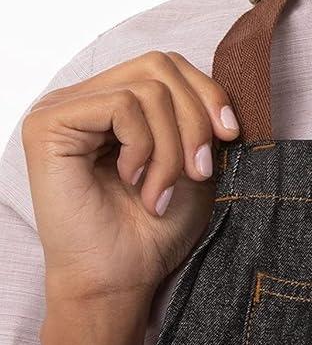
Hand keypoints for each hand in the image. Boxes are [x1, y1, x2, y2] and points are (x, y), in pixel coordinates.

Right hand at [22, 50, 239, 326]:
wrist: (121, 279)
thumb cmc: (152, 231)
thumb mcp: (192, 162)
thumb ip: (198, 117)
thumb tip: (221, 85)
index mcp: (112, 103)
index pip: (166, 64)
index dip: (207, 93)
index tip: (230, 136)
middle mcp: (83, 100)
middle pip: (160, 65)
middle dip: (195, 118)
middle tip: (199, 172)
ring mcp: (62, 109)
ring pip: (147, 88)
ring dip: (171, 146)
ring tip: (160, 191)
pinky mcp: (48, 125)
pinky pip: (121, 105)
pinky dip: (143, 147)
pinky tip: (133, 182)